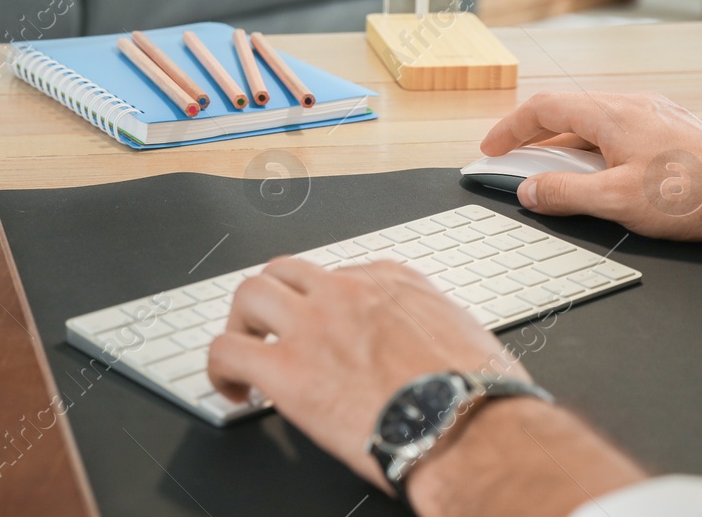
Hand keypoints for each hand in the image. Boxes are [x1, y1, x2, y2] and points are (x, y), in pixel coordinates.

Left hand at [207, 258, 645, 515]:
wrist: (471, 430)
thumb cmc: (482, 397)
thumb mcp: (470, 338)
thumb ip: (439, 330)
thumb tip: (440, 353)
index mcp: (393, 282)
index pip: (341, 273)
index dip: (325, 303)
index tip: (324, 328)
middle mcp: (347, 292)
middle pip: (286, 271)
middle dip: (274, 299)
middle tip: (271, 331)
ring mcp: (313, 325)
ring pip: (249, 294)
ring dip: (242, 323)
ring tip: (246, 354)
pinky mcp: (287, 370)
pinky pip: (227, 350)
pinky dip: (220, 368)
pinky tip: (231, 390)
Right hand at [481, 91, 701, 253]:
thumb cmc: (695, 197)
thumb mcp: (615, 201)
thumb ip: (564, 194)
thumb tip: (529, 191)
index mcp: (610, 114)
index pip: (542, 109)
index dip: (509, 129)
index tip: (491, 149)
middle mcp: (631, 104)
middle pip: (566, 111)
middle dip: (533, 137)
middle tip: (514, 162)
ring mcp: (654, 114)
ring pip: (593, 121)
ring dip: (565, 145)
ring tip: (554, 176)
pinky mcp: (671, 130)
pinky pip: (618, 130)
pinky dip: (594, 148)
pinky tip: (600, 175)